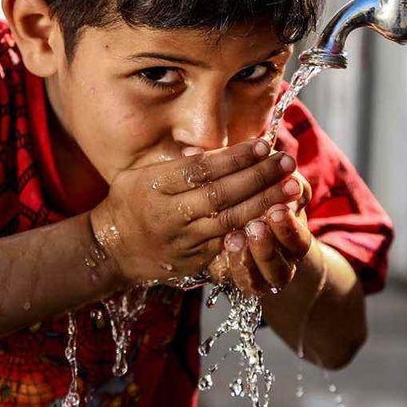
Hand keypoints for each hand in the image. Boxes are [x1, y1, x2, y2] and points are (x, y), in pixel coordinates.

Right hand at [89, 139, 303, 285]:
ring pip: (229, 221)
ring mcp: (182, 241)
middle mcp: (169, 214)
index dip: (234, 158)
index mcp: (155, 186)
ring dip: (264, 203)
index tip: (262, 145)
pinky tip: (276, 218)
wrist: (113, 249)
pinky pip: (228, 245)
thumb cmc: (131, 201)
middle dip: (258, 178)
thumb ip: (177, 162)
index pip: (201, 170)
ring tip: (292, 187)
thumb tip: (213, 148)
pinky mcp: (194, 261)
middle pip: (220, 195)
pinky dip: (253, 230)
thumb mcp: (142, 172)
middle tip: (287, 162)